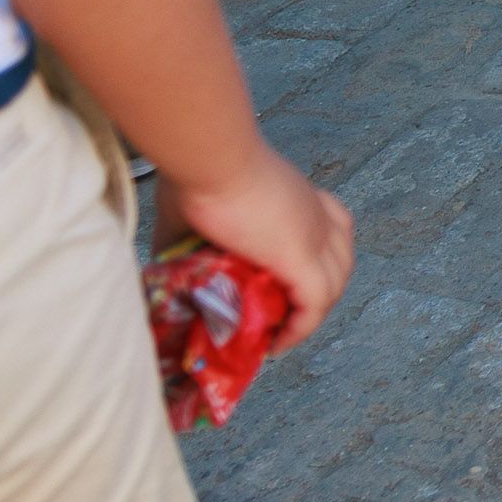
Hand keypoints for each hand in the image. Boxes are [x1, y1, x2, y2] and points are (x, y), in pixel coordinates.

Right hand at [161, 147, 354, 351]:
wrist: (210, 159)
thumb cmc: (199, 175)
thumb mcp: (192, 213)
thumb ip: (183, 243)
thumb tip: (161, 269)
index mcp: (301, 198)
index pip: (332, 228)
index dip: (320, 258)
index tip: (289, 284)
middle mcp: (318, 215)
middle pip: (341, 260)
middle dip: (319, 291)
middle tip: (284, 315)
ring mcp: (315, 235)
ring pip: (334, 285)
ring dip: (311, 314)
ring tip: (280, 334)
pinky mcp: (302, 255)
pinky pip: (315, 304)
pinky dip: (302, 327)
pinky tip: (279, 342)